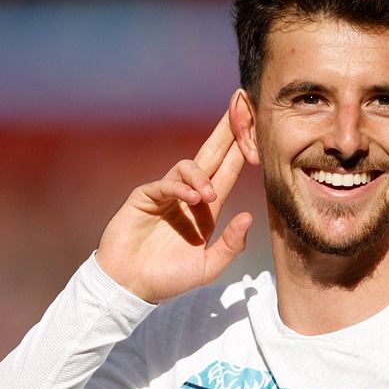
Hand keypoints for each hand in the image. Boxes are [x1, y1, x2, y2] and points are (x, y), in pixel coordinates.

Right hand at [96, 111, 252, 302]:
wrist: (131, 286)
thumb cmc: (168, 278)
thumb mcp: (208, 267)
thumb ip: (230, 245)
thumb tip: (248, 216)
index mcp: (207, 209)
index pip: (229, 170)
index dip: (243, 147)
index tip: (258, 124)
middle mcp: (189, 195)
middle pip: (212, 154)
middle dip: (227, 129)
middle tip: (241, 103)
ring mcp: (166, 193)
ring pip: (190, 165)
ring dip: (203, 176)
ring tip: (209, 198)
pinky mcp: (145, 196)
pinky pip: (166, 183)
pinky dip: (181, 188)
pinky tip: (193, 200)